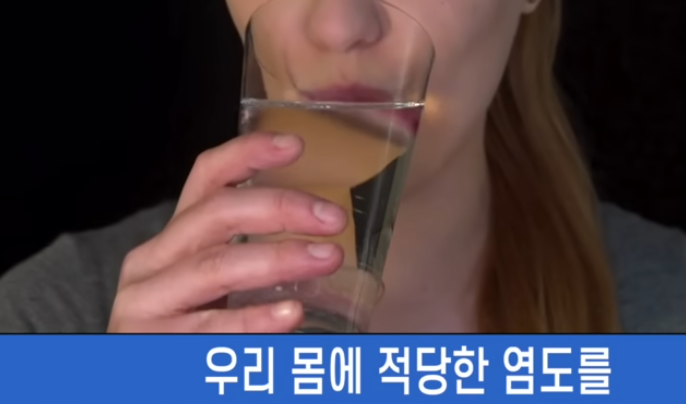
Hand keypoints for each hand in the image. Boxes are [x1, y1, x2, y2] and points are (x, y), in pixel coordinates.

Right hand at [108, 132, 346, 332]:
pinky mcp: (148, 344)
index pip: (207, 178)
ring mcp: (146, 302)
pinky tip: (291, 314)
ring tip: (327, 258)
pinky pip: (209, 327)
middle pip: (216, 214)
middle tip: (333, 218)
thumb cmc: (189, 325)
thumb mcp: (213, 281)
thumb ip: (249, 254)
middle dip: (280, 208)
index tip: (296, 145)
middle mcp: (153, 260)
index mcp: (176, 237)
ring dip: (278, 259)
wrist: (141, 379)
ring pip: (216, 266)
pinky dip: (254, 319)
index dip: (248, 154)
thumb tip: (323, 240)